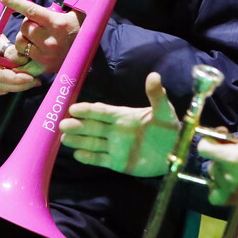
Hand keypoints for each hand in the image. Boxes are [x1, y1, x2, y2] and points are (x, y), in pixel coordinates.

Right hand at [0, 26, 42, 95]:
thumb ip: (8, 50)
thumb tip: (23, 61)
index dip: (17, 78)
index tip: (31, 77)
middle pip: (1, 86)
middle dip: (21, 84)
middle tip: (36, 80)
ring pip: (0, 90)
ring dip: (16, 86)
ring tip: (29, 78)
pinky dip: (7, 87)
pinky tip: (15, 80)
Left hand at [1, 0, 90, 72]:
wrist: (93, 56)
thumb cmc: (87, 27)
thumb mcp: (88, 5)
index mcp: (58, 23)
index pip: (31, 10)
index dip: (16, 3)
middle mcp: (50, 41)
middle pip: (24, 26)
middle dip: (29, 22)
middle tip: (40, 23)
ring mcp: (46, 56)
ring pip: (21, 41)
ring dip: (26, 37)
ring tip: (39, 36)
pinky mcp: (43, 67)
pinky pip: (22, 56)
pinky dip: (24, 51)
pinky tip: (33, 48)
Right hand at [60, 72, 179, 176]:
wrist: (175, 152)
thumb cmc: (169, 128)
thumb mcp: (164, 111)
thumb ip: (156, 96)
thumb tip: (154, 75)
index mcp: (123, 116)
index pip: (102, 112)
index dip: (88, 110)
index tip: (73, 108)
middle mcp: (115, 130)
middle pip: (93, 127)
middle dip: (78, 125)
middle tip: (62, 123)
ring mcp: (115, 147)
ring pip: (93, 142)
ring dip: (79, 140)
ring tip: (64, 137)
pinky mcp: (118, 162)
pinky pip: (100, 159)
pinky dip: (89, 158)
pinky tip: (77, 155)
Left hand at [197, 87, 237, 205]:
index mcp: (231, 158)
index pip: (203, 148)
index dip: (211, 139)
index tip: (223, 136)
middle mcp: (227, 176)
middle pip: (209, 162)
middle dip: (218, 154)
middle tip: (230, 151)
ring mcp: (229, 190)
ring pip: (214, 176)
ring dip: (221, 170)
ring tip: (236, 166)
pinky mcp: (232, 201)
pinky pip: (214, 196)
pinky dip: (218, 190)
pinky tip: (230, 182)